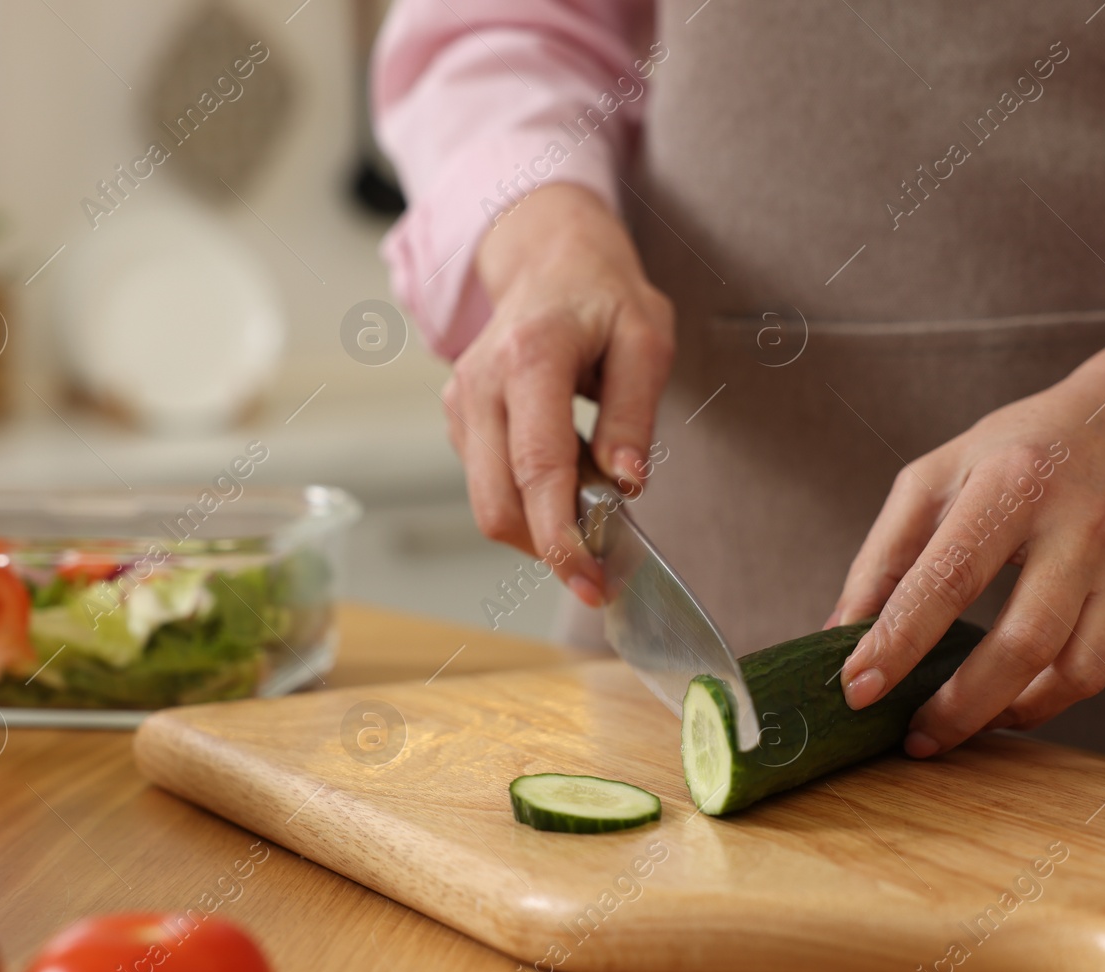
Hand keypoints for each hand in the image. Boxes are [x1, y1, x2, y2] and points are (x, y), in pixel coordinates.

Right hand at [441, 183, 673, 605]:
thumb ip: (635, 413)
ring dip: (538, 527)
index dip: (560, 536)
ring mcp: (461, 401)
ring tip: (590, 511)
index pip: (536, 467)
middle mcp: (481, 383)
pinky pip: (487, 482)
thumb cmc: (602, 296)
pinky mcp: (459, 418)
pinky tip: (564, 482)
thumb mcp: (646, 340)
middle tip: (598, 569)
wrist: (549, 258)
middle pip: (496, 503)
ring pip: (487, 502)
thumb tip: (626, 483)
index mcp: (530, 357)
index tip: (590, 579)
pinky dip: (526, 502)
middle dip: (546, 549)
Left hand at [831, 291, 1104, 756]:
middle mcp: (1080, 526)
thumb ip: (884, 554)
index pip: (949, 576)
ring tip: (957, 724)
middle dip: (961, 705)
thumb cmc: (1015, 453)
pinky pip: (1100, 671)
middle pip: (1024, 641)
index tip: (857, 690)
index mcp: (1012, 484)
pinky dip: (1047, 700)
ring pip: (1076, 672)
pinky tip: (1005, 701)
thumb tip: (840, 634)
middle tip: (914, 736)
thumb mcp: (935, 476)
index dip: (899, 640)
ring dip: (1009, 713)